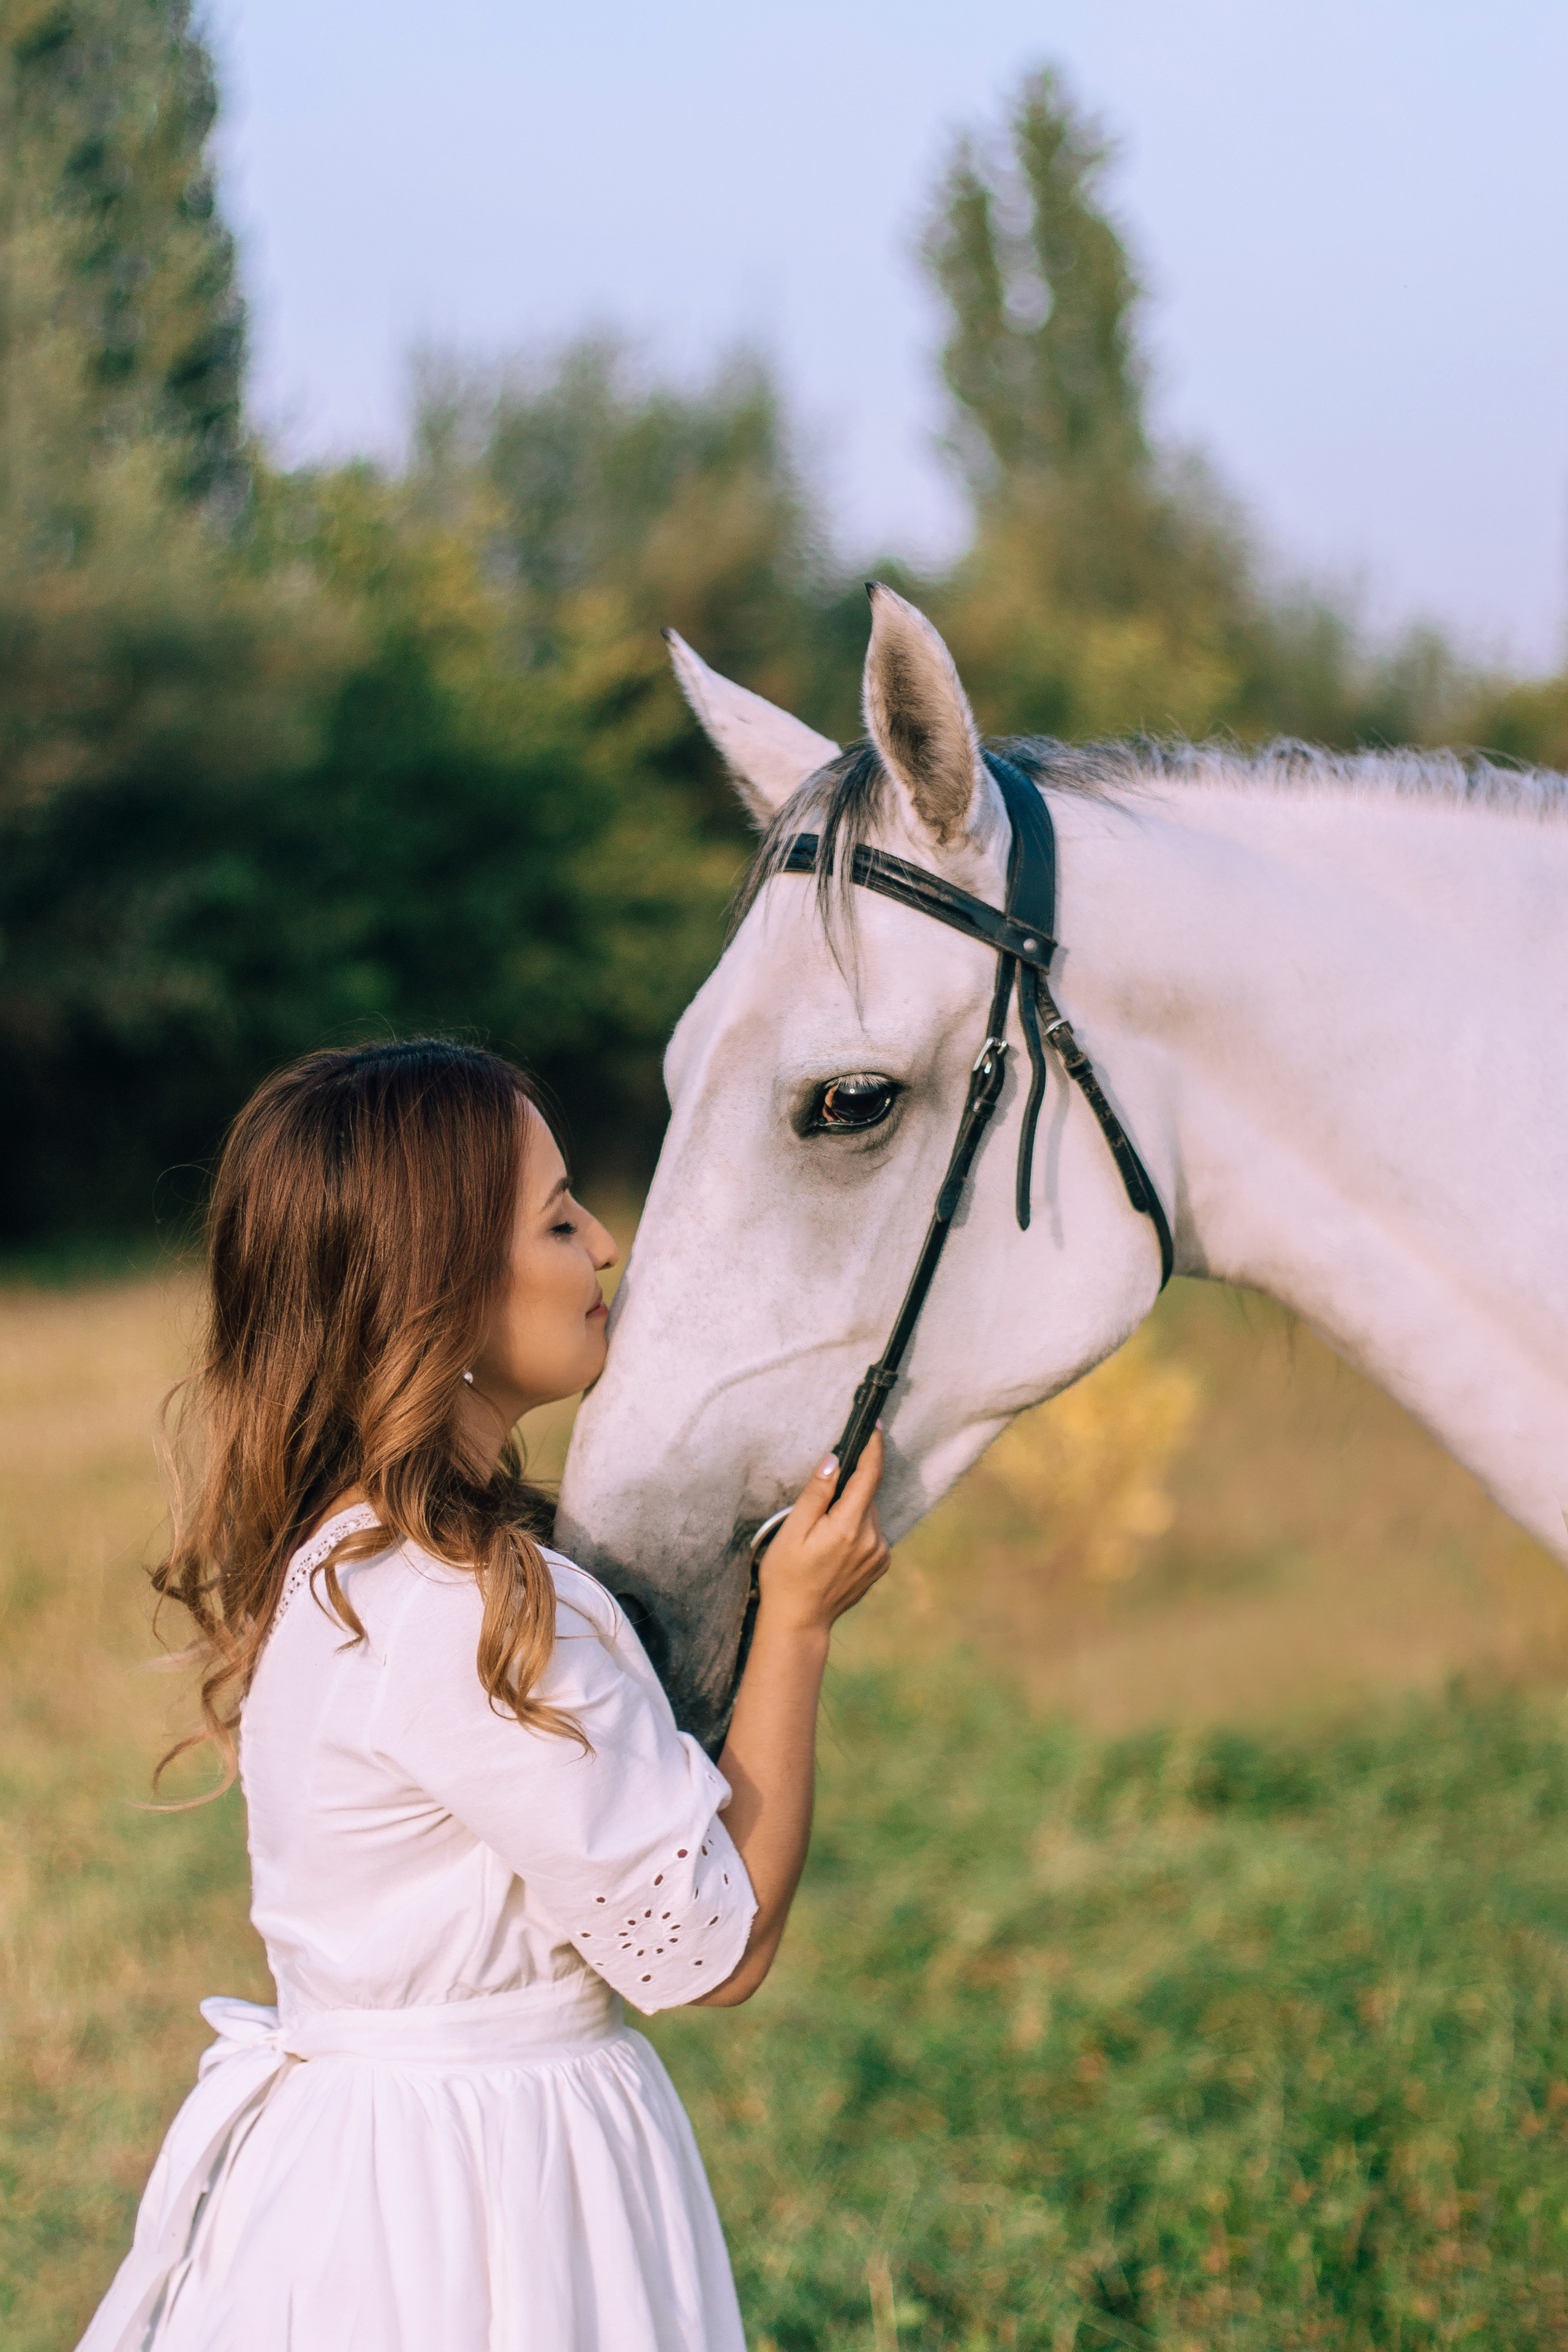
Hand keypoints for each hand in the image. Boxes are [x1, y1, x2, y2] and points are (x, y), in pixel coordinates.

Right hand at [757, 1431, 890, 1635]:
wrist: (800, 1621)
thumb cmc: (786, 1576)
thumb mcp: (792, 1531)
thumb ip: (816, 1494)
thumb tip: (834, 1461)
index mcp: (849, 1527)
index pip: (869, 1476)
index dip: (873, 1448)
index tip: (875, 1427)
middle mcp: (872, 1539)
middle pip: (867, 1495)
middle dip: (848, 1488)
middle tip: (817, 1508)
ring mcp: (879, 1554)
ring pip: (869, 1513)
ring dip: (852, 1510)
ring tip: (821, 1534)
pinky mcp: (881, 1564)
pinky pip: (872, 1532)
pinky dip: (857, 1528)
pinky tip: (834, 1547)